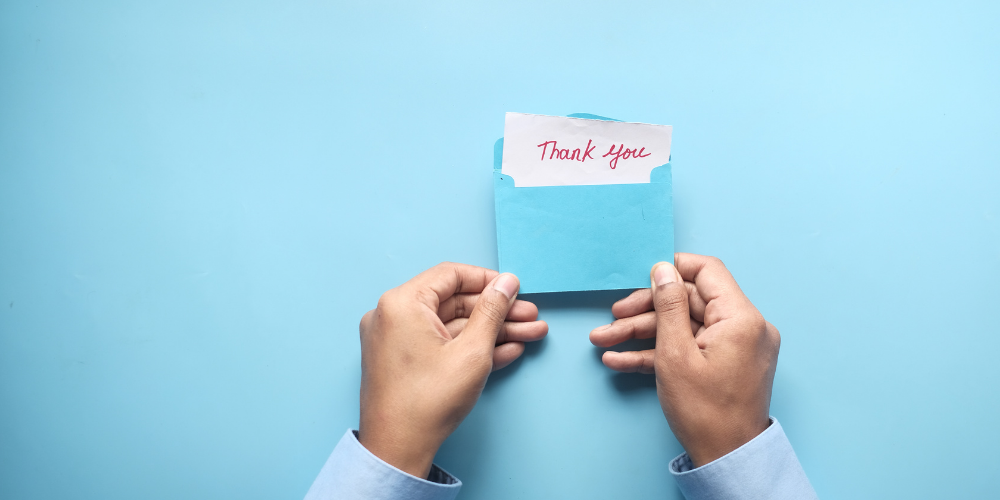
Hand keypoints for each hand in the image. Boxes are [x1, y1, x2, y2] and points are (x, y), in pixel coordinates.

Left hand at [358, 263, 547, 477]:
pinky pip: (441, 344)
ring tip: (530, 334)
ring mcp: (397, 339)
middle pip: (455, 302)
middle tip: (530, 317)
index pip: (451, 275)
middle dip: (497, 311)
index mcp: (402, 303)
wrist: (397, 450)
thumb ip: (492, 311)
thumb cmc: (427, 402)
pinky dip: (470, 347)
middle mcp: (393, 315)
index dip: (488, 281)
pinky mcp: (404, 360)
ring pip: (453, 325)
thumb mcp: (472, 352)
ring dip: (491, 331)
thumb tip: (507, 283)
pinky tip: (507, 350)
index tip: (515, 289)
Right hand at [590, 254, 779, 466]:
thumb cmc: (705, 412)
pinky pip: (691, 347)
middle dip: (644, 311)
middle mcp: (745, 327)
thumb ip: (668, 305)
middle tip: (612, 318)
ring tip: (604, 341)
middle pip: (688, 302)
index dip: (672, 269)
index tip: (642, 275)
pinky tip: (621, 360)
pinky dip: (659, 352)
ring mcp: (736, 346)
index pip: (707, 271)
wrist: (727, 458)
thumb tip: (662, 270)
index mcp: (741, 318)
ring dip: (642, 334)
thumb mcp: (675, 354)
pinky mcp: (726, 363)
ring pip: (683, 327)